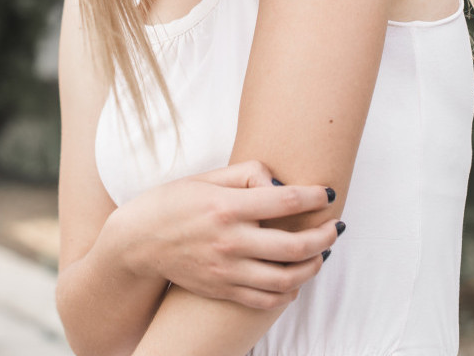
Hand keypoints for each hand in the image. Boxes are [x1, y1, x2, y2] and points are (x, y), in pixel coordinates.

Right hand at [109, 160, 342, 309]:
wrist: (137, 242)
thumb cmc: (173, 203)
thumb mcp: (206, 178)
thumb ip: (246, 174)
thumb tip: (280, 183)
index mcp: (226, 207)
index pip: (285, 202)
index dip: (315, 197)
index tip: (328, 194)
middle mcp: (228, 241)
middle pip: (294, 246)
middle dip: (324, 237)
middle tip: (335, 228)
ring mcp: (226, 270)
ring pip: (286, 278)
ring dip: (313, 266)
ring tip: (321, 254)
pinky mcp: (222, 290)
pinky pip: (265, 299)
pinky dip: (288, 292)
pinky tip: (295, 279)